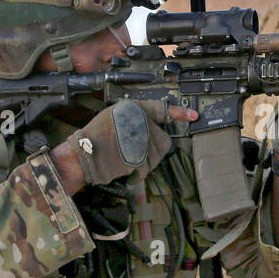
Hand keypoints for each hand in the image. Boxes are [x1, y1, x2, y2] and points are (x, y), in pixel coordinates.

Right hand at [51, 99, 194, 192]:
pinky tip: (124, 162)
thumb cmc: (96, 135)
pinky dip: (139, 169)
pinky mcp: (143, 159)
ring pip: (157, 155)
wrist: (84, 153)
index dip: (180, 113)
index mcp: (135, 108)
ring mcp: (144, 142)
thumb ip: (136, 117)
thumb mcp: (116, 115)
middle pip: (163, 140)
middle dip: (152, 146)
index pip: (163, 109)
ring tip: (125, 153)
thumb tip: (154, 126)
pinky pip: (148, 167)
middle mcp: (143, 123)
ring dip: (146, 159)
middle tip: (132, 146)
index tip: (194, 116)